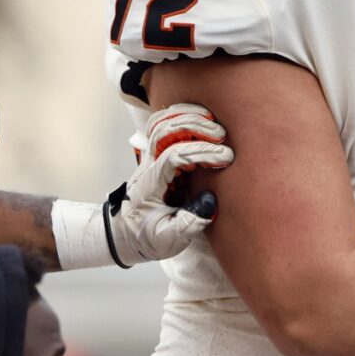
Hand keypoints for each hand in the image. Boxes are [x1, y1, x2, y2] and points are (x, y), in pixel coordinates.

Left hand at [103, 103, 235, 265]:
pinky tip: (202, 118)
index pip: (173, 156)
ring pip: (160, 122)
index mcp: (151, 184)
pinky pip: (163, 125)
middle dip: (195, 128)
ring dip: (187, 116)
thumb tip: (209, 201)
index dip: (201, 152)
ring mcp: (151, 157)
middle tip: (222, 137)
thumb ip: (188, 224)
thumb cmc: (149, 236)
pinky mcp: (157, 154)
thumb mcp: (168, 240)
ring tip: (214, 122)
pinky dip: (181, 115)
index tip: (226, 159)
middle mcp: (149, 165)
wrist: (128, 233)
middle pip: (163, 131)